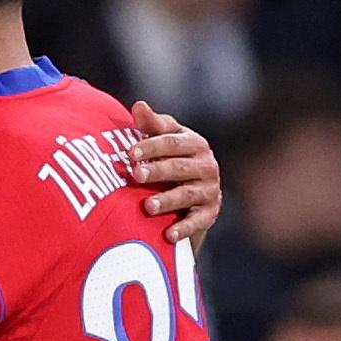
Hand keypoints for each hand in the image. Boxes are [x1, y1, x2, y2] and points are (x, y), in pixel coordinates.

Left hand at [126, 102, 221, 244]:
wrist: (191, 196)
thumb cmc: (170, 160)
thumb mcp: (162, 140)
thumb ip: (151, 125)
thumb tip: (138, 106)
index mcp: (194, 143)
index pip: (172, 141)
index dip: (151, 146)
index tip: (130, 153)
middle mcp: (206, 164)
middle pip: (179, 167)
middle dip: (157, 171)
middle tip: (135, 175)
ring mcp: (210, 189)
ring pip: (187, 194)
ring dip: (167, 200)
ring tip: (147, 206)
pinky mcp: (210, 213)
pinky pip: (198, 221)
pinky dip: (184, 228)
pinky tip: (168, 235)